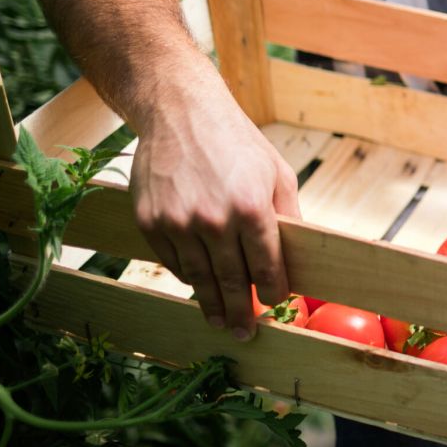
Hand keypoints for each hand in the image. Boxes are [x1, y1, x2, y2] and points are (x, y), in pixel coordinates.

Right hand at [130, 87, 299, 339]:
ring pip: (198, 277)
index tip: (273, 305)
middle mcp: (213, 220)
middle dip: (240, 312)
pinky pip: (172, 262)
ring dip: (210, 303)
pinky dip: (186, 276)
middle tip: (245, 334)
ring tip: (220, 321)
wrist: (180, 113)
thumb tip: (296, 255)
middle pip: (229, 281)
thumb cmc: (237, 142)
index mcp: (251, 209)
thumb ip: (288, 216)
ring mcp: (178, 223)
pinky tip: (197, 285)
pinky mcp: (150, 221)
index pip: (265, 266)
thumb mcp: (276, 173)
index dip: (271, 293)